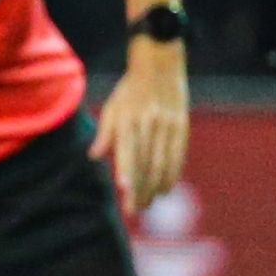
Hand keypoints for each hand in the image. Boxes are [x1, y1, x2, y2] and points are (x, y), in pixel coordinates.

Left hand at [92, 48, 189, 213]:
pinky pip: (178, 154)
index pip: (129, 149)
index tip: (125, 189)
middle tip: (134, 210)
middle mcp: (149, 123)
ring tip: (148, 204)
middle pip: (146, 161)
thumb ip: (105, 133)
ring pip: (163, 161)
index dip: (128, 169)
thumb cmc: (129, 90)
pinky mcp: (181, 126)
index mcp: (129, 119)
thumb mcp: (112, 107)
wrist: (160, 65)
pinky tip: (166, 188)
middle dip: (141, 187)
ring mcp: (168, 125)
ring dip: (156, 186)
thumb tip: (94, 156)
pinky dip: (172, 172)